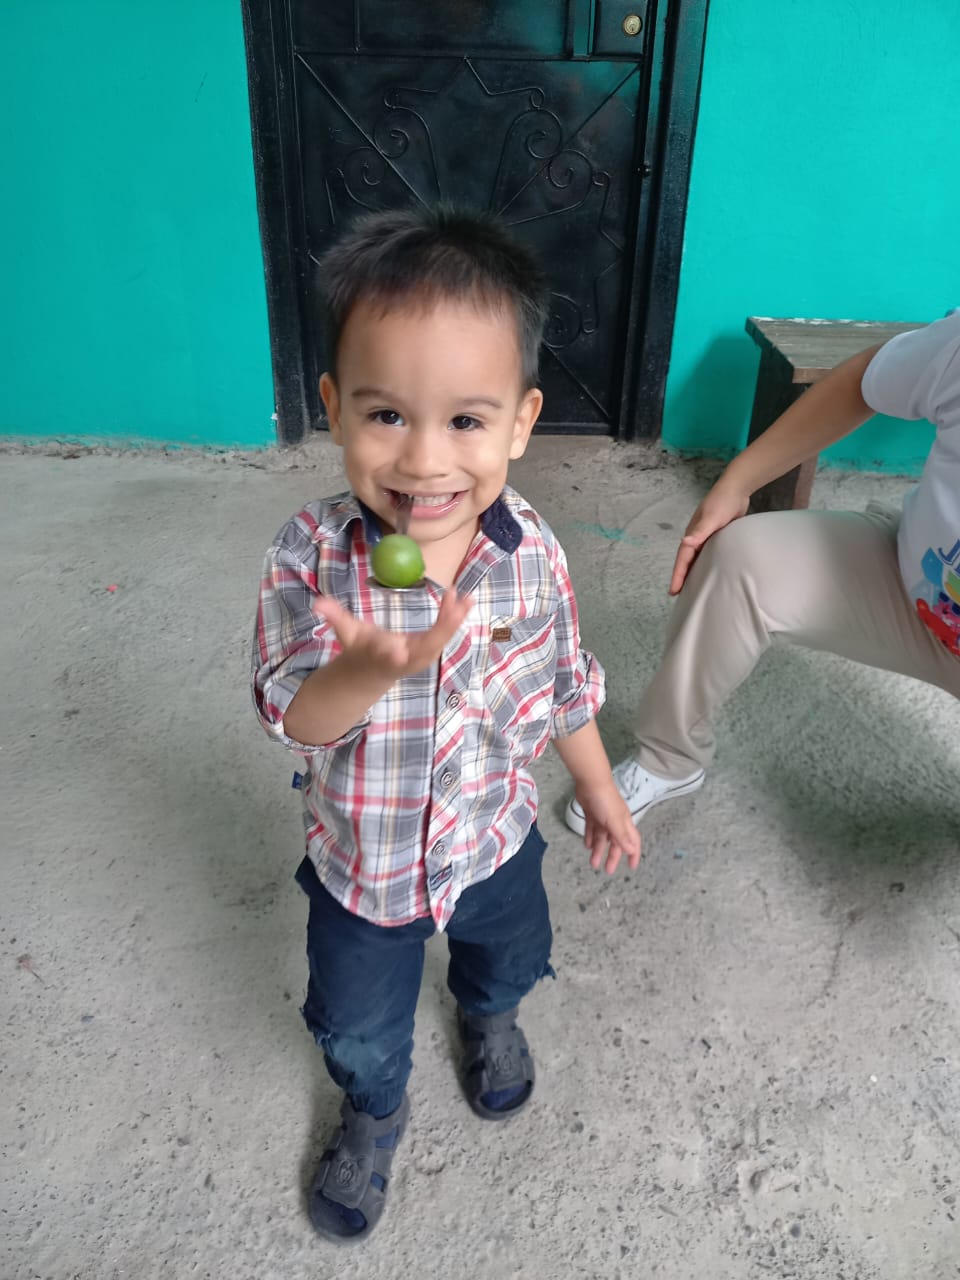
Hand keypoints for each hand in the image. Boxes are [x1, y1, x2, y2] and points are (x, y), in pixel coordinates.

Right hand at [313, 587, 473, 680]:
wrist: (373, 672)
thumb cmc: (360, 649)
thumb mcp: (347, 634)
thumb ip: (335, 618)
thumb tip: (317, 603)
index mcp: (383, 657)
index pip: (387, 656)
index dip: (391, 653)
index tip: (397, 649)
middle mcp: (406, 659)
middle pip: (425, 648)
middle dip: (439, 631)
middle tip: (452, 609)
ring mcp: (422, 656)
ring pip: (441, 640)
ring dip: (455, 620)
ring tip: (467, 599)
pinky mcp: (431, 649)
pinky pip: (446, 633)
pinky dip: (457, 618)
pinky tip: (468, 601)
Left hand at [575, 780, 640, 874]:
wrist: (591, 781)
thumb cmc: (605, 800)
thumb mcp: (614, 820)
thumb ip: (621, 836)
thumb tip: (631, 850)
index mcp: (624, 823)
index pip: (632, 842)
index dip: (633, 854)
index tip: (631, 867)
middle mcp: (615, 821)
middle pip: (615, 843)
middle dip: (612, 856)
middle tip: (607, 870)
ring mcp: (603, 817)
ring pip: (602, 837)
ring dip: (598, 849)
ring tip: (592, 862)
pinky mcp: (592, 812)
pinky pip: (592, 828)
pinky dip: (590, 837)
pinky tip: (586, 845)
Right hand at [668, 477, 749, 595]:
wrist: (736, 488)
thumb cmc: (722, 502)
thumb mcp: (711, 517)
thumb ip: (699, 531)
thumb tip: (684, 542)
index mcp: (693, 534)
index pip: (682, 559)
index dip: (677, 575)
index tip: (673, 591)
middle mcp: (697, 537)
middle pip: (687, 561)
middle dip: (682, 576)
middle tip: (679, 594)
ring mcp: (707, 536)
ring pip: (697, 558)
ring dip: (694, 571)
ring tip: (693, 587)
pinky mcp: (717, 535)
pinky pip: (708, 554)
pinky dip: (707, 563)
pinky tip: (712, 571)